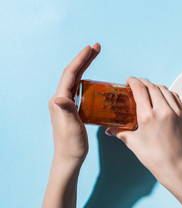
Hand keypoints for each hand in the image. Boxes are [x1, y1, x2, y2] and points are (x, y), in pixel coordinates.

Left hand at [48, 43, 100, 167]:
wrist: (69, 158)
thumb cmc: (71, 145)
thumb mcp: (71, 128)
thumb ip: (67, 111)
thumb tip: (60, 96)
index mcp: (59, 101)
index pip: (70, 75)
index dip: (81, 60)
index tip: (90, 49)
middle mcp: (60, 99)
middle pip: (73, 74)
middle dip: (84, 59)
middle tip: (96, 47)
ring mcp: (65, 104)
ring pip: (76, 80)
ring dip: (85, 67)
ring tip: (94, 57)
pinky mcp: (72, 109)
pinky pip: (79, 89)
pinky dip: (87, 79)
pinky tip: (95, 80)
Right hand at [105, 77, 181, 185]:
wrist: (175, 166)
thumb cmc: (153, 157)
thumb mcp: (133, 143)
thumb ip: (120, 132)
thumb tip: (108, 130)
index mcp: (147, 116)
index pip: (140, 89)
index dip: (133, 81)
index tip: (128, 80)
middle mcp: (162, 110)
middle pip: (151, 86)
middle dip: (142, 82)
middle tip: (136, 84)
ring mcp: (174, 111)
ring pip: (164, 89)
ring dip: (154, 86)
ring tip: (148, 90)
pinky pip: (174, 96)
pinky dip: (166, 93)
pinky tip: (161, 97)